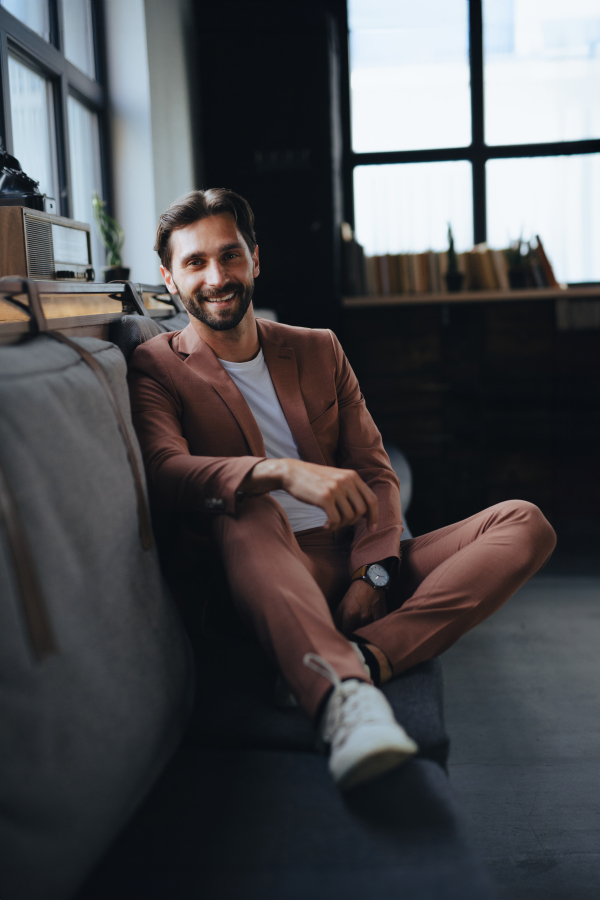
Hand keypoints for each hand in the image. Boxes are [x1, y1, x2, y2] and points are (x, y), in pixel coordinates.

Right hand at [240, 458, 377, 531]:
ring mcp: (336, 488)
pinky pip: (336, 520)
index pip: (372, 499)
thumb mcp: (337, 479)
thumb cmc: (314, 480)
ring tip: (331, 523)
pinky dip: (332, 527)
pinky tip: (325, 525)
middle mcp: (346, 480)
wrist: (291, 472)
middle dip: (353, 522)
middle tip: (341, 523)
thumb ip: (351, 490)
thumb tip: (366, 512)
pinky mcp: (324, 497)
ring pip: (349, 517)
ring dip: (341, 525)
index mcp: (352, 476)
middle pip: (362, 511)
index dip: (374, 516)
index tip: (371, 528)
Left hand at [334, 579, 386, 634]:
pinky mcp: (381, 617)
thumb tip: (334, 631)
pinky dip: (372, 629)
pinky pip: (376, 628)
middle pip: (357, 634)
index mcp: (350, 615)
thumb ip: (337, 620)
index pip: (346, 633)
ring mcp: (373, 618)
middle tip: (352, 634)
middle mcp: (362, 617)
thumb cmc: (353, 595)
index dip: (345, 637)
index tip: (345, 638)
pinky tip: (370, 625)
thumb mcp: (342, 606)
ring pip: (366, 632)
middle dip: (354, 635)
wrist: (369, 584)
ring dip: (363, 632)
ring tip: (361, 629)